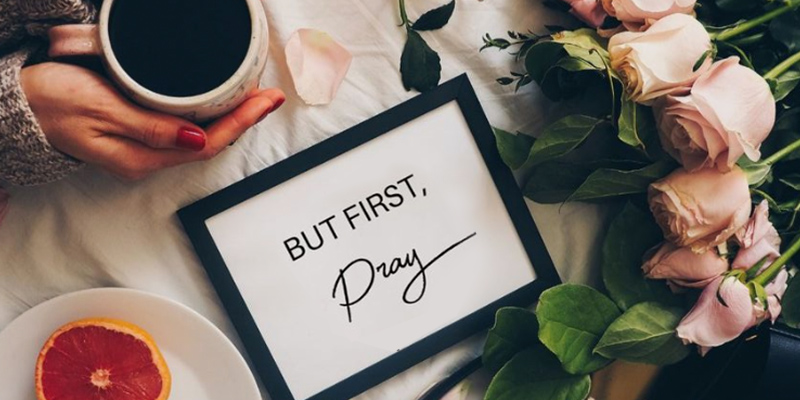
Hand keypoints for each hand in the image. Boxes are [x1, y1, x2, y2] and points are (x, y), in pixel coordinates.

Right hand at [20, 62, 284, 179]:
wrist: (17, 108)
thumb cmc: (51, 103)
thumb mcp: (101, 110)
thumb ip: (150, 127)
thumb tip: (197, 139)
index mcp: (142, 157)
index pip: (208, 143)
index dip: (242, 122)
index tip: (266, 101)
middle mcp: (148, 160)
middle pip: (211, 142)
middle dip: (244, 119)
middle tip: (269, 95)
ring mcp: (143, 150)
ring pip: (200, 136)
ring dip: (229, 117)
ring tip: (254, 97)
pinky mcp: (137, 137)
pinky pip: (183, 130)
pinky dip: (207, 115)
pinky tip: (217, 103)